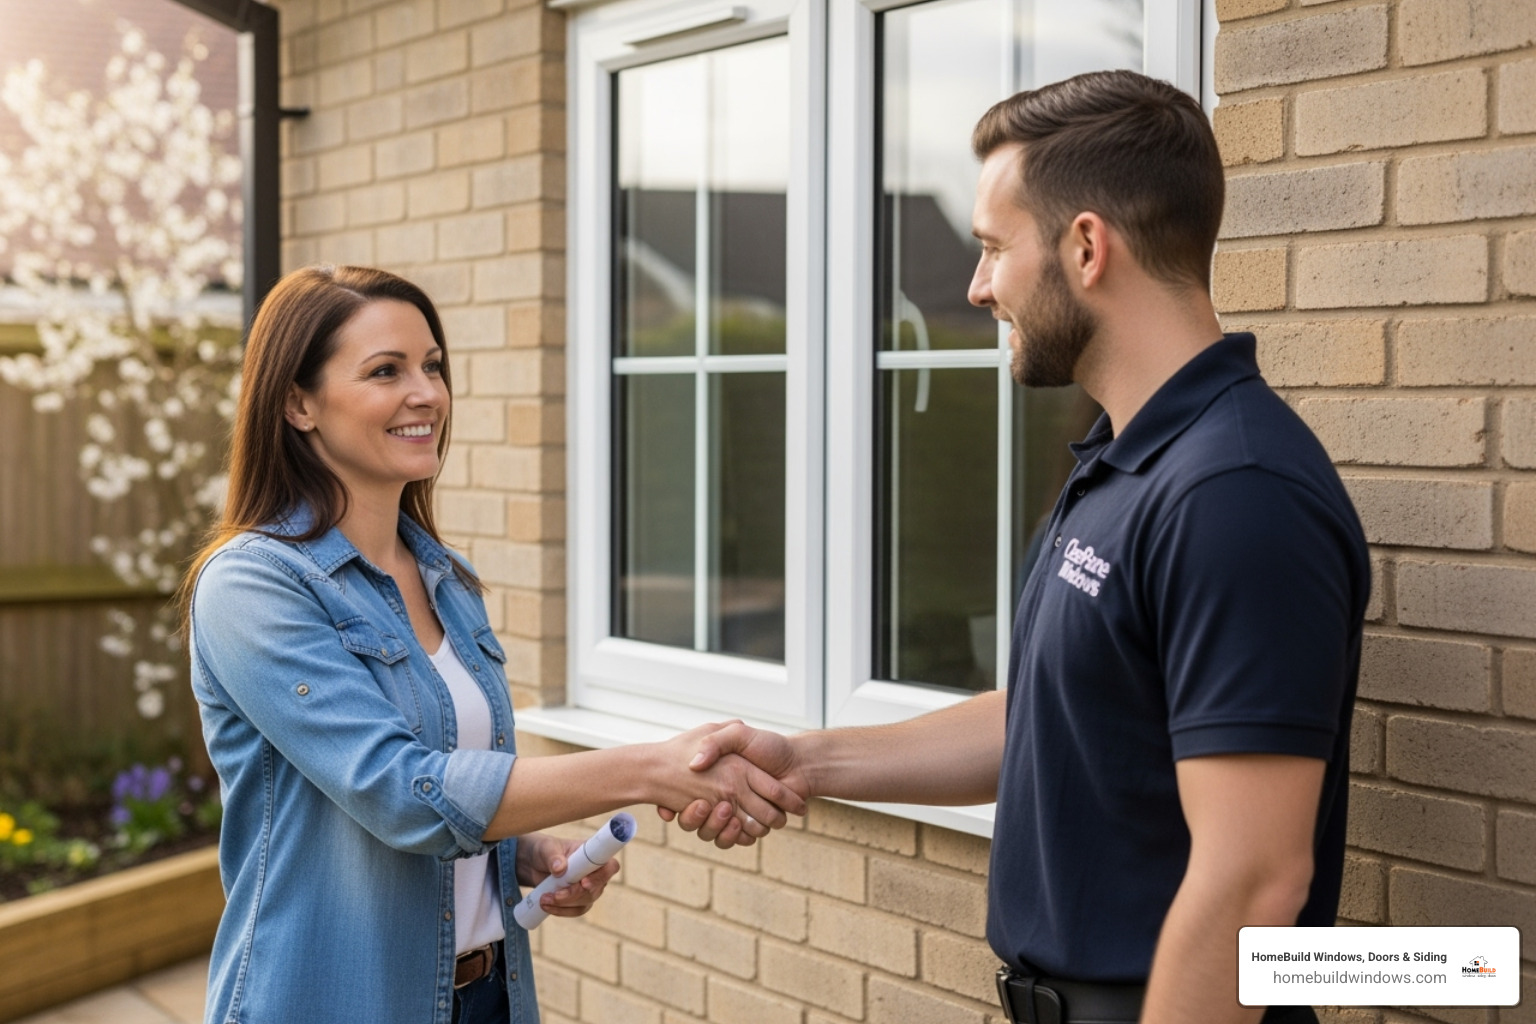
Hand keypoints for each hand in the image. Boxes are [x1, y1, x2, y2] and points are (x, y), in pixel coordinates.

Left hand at [514, 831, 619, 918]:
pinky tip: (546, 906)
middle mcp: (595, 872)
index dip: (601, 876)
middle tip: (555, 894)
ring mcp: (588, 888)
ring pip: (585, 903)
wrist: (533, 863)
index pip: (610, 866)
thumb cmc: (544, 850)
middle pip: (596, 890)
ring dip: (564, 904)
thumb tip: (560, 869)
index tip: (583, 882)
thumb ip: (553, 857)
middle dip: (574, 895)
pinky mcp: (578, 900)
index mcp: (593, 854)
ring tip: (544, 899)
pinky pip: (575, 910)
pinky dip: (561, 911)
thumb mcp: (546, 848)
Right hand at [659, 722, 807, 846]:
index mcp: (713, 776)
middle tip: (704, 804)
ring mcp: (734, 811)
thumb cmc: (771, 746)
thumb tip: (696, 763)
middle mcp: (722, 795)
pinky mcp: (746, 825)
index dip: (682, 799)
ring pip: (711, 830)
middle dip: (696, 815)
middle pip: (697, 816)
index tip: (685, 795)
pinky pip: (731, 839)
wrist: (800, 763)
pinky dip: (732, 836)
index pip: (686, 795)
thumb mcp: (738, 734)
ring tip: (724, 810)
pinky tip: (737, 823)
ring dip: (715, 825)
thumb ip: (716, 741)